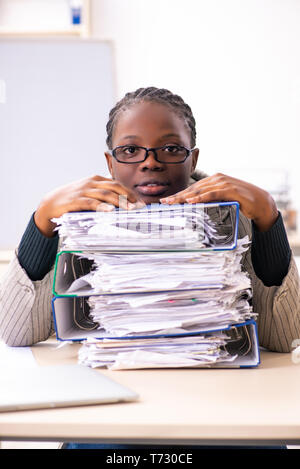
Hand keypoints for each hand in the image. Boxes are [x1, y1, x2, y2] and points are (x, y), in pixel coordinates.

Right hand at [34, 175, 144, 236]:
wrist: (50, 204)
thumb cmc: (73, 201)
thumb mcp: (90, 195)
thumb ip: (104, 198)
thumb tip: (123, 207)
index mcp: (96, 180)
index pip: (118, 185)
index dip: (131, 193)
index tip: (141, 203)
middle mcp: (91, 183)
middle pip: (115, 188)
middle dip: (129, 197)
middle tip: (140, 207)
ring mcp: (83, 191)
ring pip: (105, 194)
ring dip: (119, 202)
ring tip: (130, 209)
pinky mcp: (76, 200)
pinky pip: (91, 203)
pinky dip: (101, 206)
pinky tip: (110, 211)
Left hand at [160, 173, 277, 231]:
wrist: (261, 203)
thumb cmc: (242, 202)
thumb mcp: (222, 201)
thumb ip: (210, 202)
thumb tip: (195, 210)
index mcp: (213, 181)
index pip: (193, 189)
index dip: (179, 194)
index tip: (167, 200)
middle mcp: (217, 179)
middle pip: (193, 189)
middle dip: (178, 196)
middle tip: (165, 202)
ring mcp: (223, 183)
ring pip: (200, 191)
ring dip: (185, 197)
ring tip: (174, 202)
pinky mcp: (230, 190)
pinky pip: (212, 194)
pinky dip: (201, 198)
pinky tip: (191, 201)